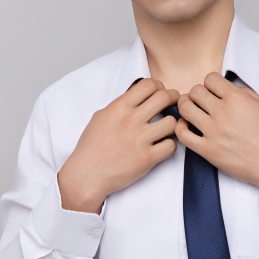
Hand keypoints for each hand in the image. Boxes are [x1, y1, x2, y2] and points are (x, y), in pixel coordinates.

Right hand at [58, 78, 178, 212]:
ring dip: (172, 125)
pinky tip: (161, 147)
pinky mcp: (147, 158)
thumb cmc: (91, 147)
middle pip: (165, 98)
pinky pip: (171, 146)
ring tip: (165, 130)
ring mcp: (140, 140)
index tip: (159, 95)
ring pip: (172, 122)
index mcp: (119, 107)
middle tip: (171, 107)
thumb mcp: (101, 117)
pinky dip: (169, 146)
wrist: (87, 174)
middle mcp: (131, 120)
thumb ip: (121, 105)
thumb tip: (138, 96)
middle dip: (172, 100)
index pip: (149, 84)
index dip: (159, 87)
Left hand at [175, 74, 258, 198]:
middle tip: (201, 102)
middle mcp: (223, 113)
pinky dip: (180, 128)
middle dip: (197, 94)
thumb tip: (230, 89)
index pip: (210, 79)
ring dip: (186, 108)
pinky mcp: (208, 150)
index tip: (213, 92)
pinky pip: (182, 134)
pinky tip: (188, 128)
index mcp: (238, 99)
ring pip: (185, 109)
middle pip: (194, 91)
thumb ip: (246, 93)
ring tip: (192, 113)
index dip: (210, 84)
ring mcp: (214, 132)